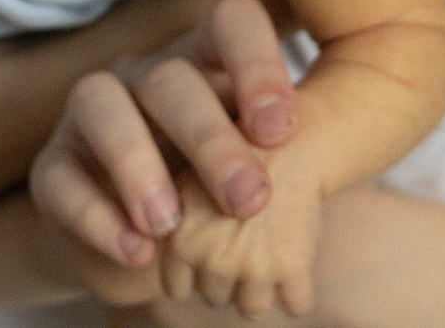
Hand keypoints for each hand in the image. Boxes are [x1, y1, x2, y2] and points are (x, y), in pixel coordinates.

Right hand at [29, 0, 297, 276]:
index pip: (232, 22)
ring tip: (171, 226)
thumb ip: (280, 156)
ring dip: (139, 165)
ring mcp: (91, 114)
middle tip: (248, 199)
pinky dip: (98, 217)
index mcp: (208, 60)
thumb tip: (324, 163)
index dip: (258, 63)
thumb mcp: (256, 170)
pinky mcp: (51, 167)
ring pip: (104, 106)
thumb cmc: (216, 195)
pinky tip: (137, 251)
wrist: (143, 246)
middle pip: (171, 76)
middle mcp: (147, 73)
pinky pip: (62, 177)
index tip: (282, 131)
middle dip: (211, 137)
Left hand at [156, 148, 322, 318]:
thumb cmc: (238, 154)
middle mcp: (210, 257)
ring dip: (262, 289)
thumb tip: (146, 250)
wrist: (294, 135)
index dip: (197, 271)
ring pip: (252, 309)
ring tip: (271, 249)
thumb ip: (170, 218)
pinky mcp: (292, 266)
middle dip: (229, 278)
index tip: (215, 248)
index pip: (178, 288)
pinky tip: (298, 260)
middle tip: (247, 240)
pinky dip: (298, 292)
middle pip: (215, 298)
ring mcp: (252, 265)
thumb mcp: (189, 178)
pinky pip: (296, 305)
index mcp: (179, 238)